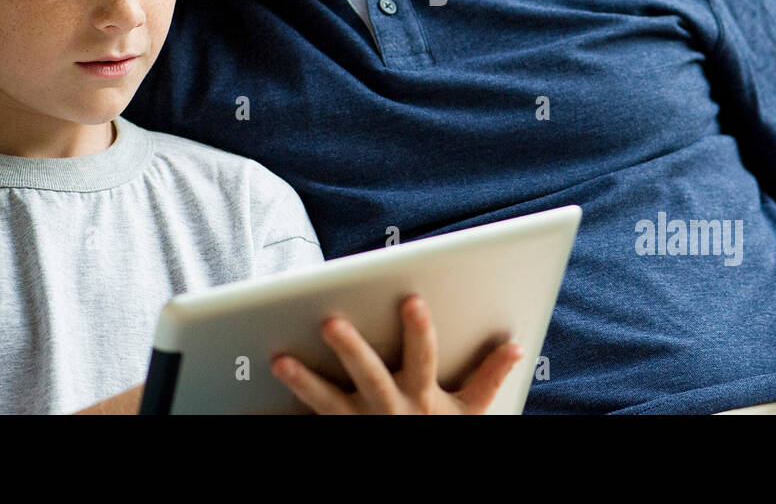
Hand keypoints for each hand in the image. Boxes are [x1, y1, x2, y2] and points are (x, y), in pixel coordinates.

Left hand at [269, 294, 524, 413]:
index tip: (409, 300)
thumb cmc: (436, 432)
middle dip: (350, 349)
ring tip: (280, 360)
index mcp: (421, 398)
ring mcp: (358, 423)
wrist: (413, 476)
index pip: (422, 359)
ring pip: (328, 401)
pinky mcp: (336, 431)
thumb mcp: (469, 413)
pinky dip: (285, 410)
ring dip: (304, 381)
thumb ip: (488, 377)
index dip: (418, 331)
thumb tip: (514, 345)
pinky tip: (261, 395)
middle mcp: (388, 409)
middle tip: (329, 322)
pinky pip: (307, 420)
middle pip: (369, 376)